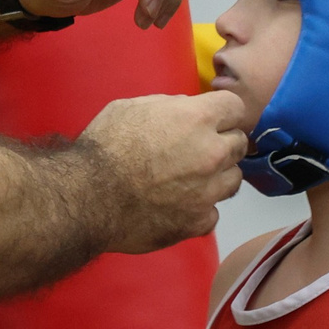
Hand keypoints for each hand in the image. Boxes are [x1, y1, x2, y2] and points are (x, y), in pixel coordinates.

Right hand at [78, 90, 247, 251]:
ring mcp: (209, 191)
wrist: (89, 196)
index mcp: (197, 118)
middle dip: (222, 144)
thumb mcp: (131, 107)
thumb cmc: (104, 147)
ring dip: (217, 178)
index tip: (212, 120)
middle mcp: (212, 153)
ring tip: (190, 181)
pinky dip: (199, 211)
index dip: (222, 113)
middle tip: (197, 151)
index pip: (236, 107)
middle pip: (239, 143)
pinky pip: (212, 214)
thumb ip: (168, 106)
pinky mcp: (198, 222)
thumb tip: (186, 109)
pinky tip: (179, 207)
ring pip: (233, 180)